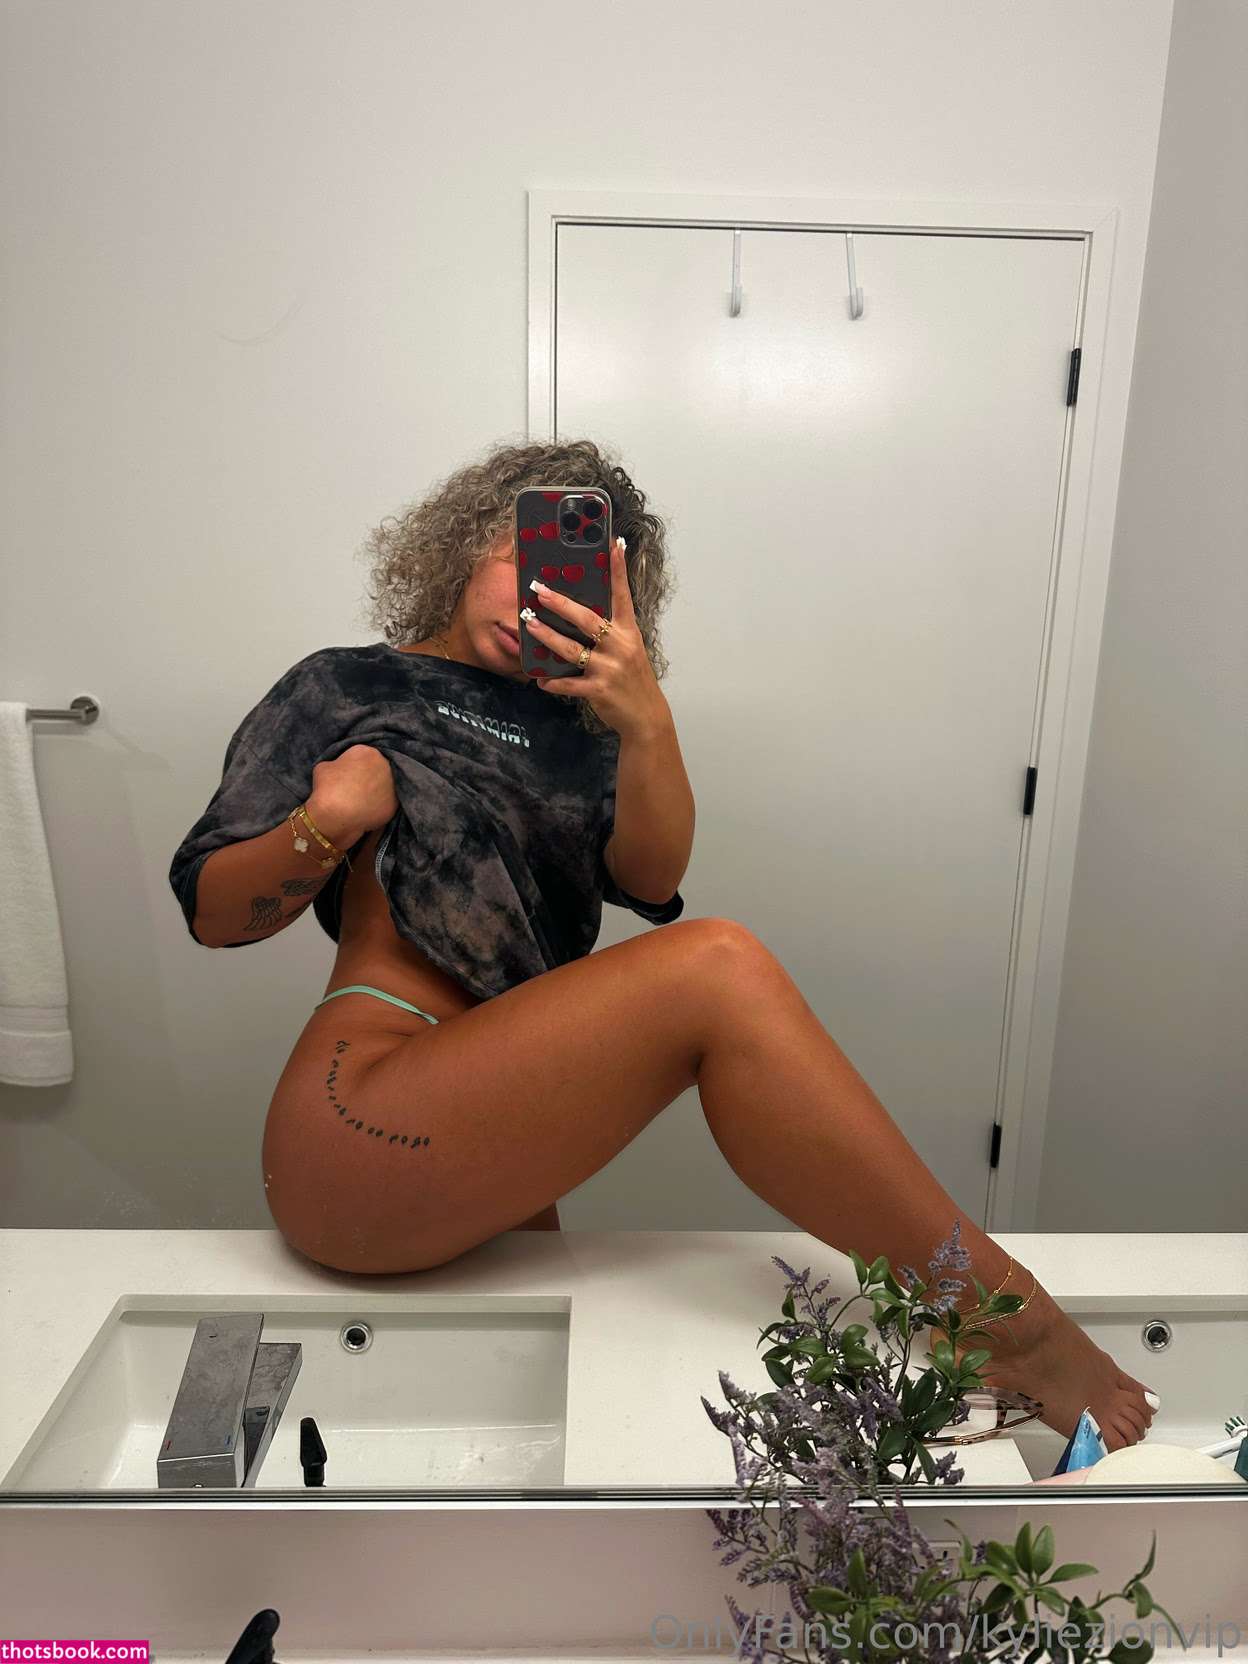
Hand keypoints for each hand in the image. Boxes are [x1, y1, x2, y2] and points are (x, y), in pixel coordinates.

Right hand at [308, 744, 396, 838]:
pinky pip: (387, 803)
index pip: (362, 755)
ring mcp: (393, 784)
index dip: (353, 766)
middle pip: (377, 768)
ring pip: (385, 786)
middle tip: (357, 789)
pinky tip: (368, 812)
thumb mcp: (323, 767)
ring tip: (363, 801)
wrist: (336, 815)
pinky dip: (379, 807)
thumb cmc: (326, 788)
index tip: (348, 776)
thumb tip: (339, 769)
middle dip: (369, 777)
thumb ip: (335, 764)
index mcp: (366, 751)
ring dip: (377, 791)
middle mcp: (384, 764)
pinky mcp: (396, 804)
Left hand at [522, 537, 666, 736]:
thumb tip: (581, 611)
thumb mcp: (629, 649)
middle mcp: (620, 646)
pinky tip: (540, 679)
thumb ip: (611, 631)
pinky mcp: (599, 690)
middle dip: (560, 603)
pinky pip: (569, 683)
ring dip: (546, 636)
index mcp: (629, 632)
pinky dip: (553, 682)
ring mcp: (609, 668)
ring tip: (528, 624)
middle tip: (539, 590)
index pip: (622, 595)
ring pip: (571, 649)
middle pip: (587, 619)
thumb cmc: (633, 678)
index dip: (618, 569)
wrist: (646, 715)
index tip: (614, 544)